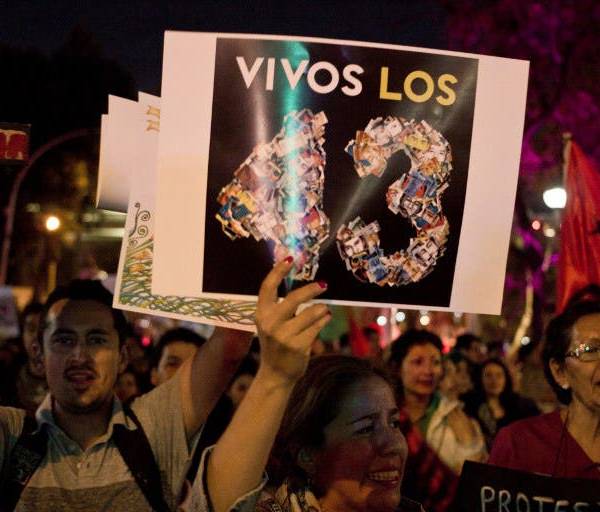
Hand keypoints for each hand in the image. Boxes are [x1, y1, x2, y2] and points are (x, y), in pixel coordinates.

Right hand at [256, 257, 330, 384]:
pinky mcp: (298, 346)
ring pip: (310, 313)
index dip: (277, 271)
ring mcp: (284, 336)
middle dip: (311, 290)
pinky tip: (325, 318)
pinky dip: (324, 320)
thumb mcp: (270, 324)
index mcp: (261, 314)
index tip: (289, 258)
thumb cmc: (276, 344)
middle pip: (293, 298)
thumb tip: (302, 284)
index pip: (267, 288)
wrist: (275, 374)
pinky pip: (317, 326)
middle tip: (323, 284)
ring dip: (321, 309)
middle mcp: (270, 324)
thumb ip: (280, 306)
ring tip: (324, 309)